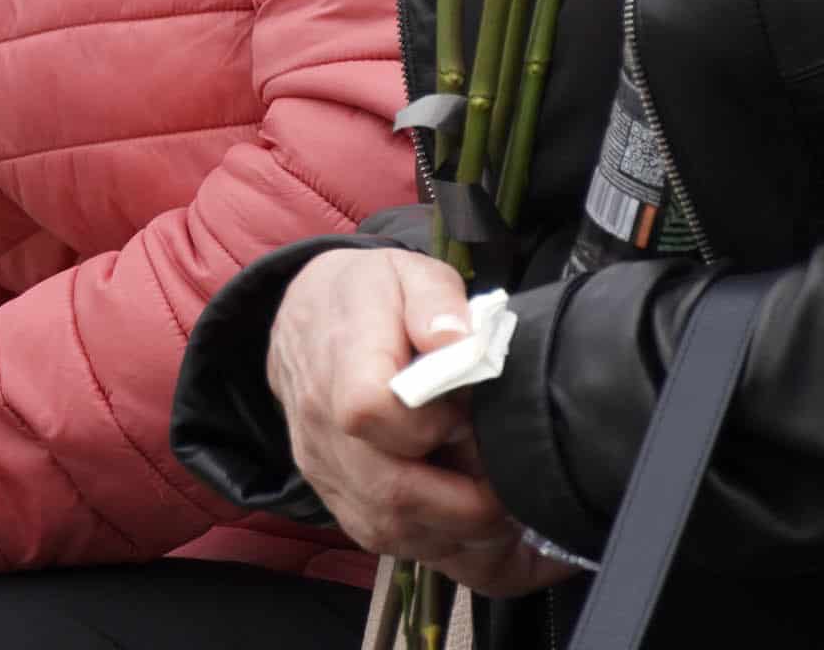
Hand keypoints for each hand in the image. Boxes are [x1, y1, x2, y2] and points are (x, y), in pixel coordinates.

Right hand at [265, 248, 577, 596]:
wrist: (306, 322)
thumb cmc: (366, 297)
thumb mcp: (405, 273)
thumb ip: (436, 301)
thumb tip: (460, 342)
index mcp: (340, 364)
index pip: (372, 413)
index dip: (431, 425)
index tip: (468, 415)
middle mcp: (324, 432)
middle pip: (393, 495)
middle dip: (471, 504)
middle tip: (517, 483)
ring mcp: (330, 474)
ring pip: (395, 534)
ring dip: (465, 537)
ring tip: (513, 514)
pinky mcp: (342, 501)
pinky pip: (395, 547)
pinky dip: (453, 551)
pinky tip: (497, 541)